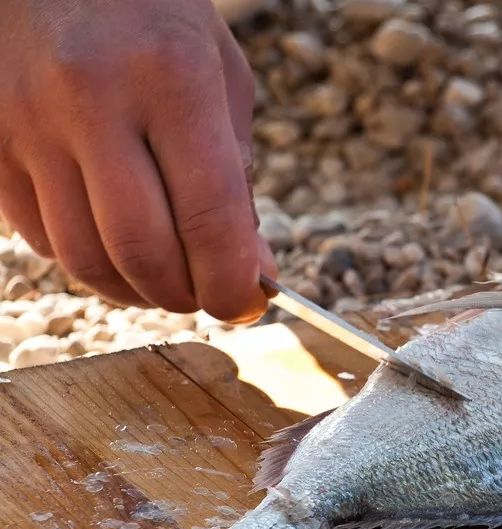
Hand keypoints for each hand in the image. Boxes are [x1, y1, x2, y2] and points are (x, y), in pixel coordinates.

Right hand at [0, 0, 275, 321]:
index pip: (208, 218)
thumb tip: (250, 272)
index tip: (245, 302)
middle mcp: (90, 99)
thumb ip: (237, 180)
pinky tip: (114, 238)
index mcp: (170, 77)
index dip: (231, 282)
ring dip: (136, 290)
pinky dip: (89, 259)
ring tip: (166, 277)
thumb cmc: (155, 15)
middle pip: (141, 252)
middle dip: (186, 296)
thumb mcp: (221, 78)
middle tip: (207, 295)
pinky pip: (41, 239)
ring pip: (85, 259)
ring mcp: (25, 121)